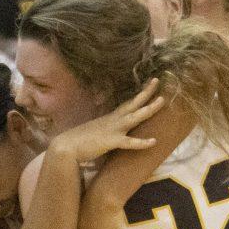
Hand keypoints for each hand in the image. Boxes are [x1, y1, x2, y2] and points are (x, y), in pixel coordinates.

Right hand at [49, 79, 163, 163]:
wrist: (66, 147)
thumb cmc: (78, 141)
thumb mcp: (95, 131)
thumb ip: (105, 129)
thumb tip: (109, 130)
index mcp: (110, 118)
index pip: (127, 104)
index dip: (139, 95)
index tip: (148, 85)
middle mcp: (113, 120)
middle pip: (133, 104)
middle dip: (146, 93)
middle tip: (157, 81)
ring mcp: (113, 129)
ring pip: (134, 117)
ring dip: (149, 109)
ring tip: (162, 100)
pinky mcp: (111, 141)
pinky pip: (129, 142)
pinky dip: (142, 142)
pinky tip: (154, 141)